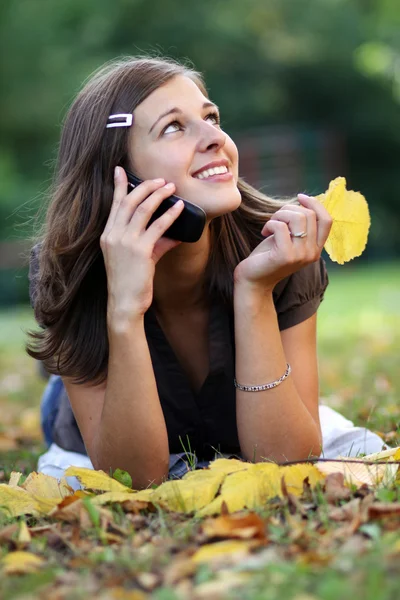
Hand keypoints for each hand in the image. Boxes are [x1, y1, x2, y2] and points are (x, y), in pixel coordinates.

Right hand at [100, 166, 184, 321]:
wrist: (124, 303)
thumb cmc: (130, 282)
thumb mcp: (139, 259)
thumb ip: (153, 244)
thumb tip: (174, 236)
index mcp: (108, 235)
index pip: (114, 205)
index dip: (118, 186)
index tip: (119, 170)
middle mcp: (113, 235)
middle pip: (128, 201)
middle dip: (145, 187)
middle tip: (160, 179)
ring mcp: (125, 242)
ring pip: (142, 209)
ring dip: (158, 195)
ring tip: (171, 187)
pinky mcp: (139, 251)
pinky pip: (157, 227)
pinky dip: (170, 215)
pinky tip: (180, 208)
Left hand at [233, 194, 331, 291]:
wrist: (253, 279)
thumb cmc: (268, 255)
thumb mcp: (289, 238)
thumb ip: (300, 224)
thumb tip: (304, 201)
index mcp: (316, 249)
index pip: (327, 220)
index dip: (315, 204)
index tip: (300, 197)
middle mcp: (312, 253)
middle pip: (309, 215)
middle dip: (288, 209)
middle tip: (275, 219)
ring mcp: (300, 255)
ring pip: (296, 217)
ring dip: (279, 215)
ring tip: (270, 225)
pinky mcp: (286, 256)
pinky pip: (280, 226)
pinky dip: (270, 224)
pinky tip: (264, 232)